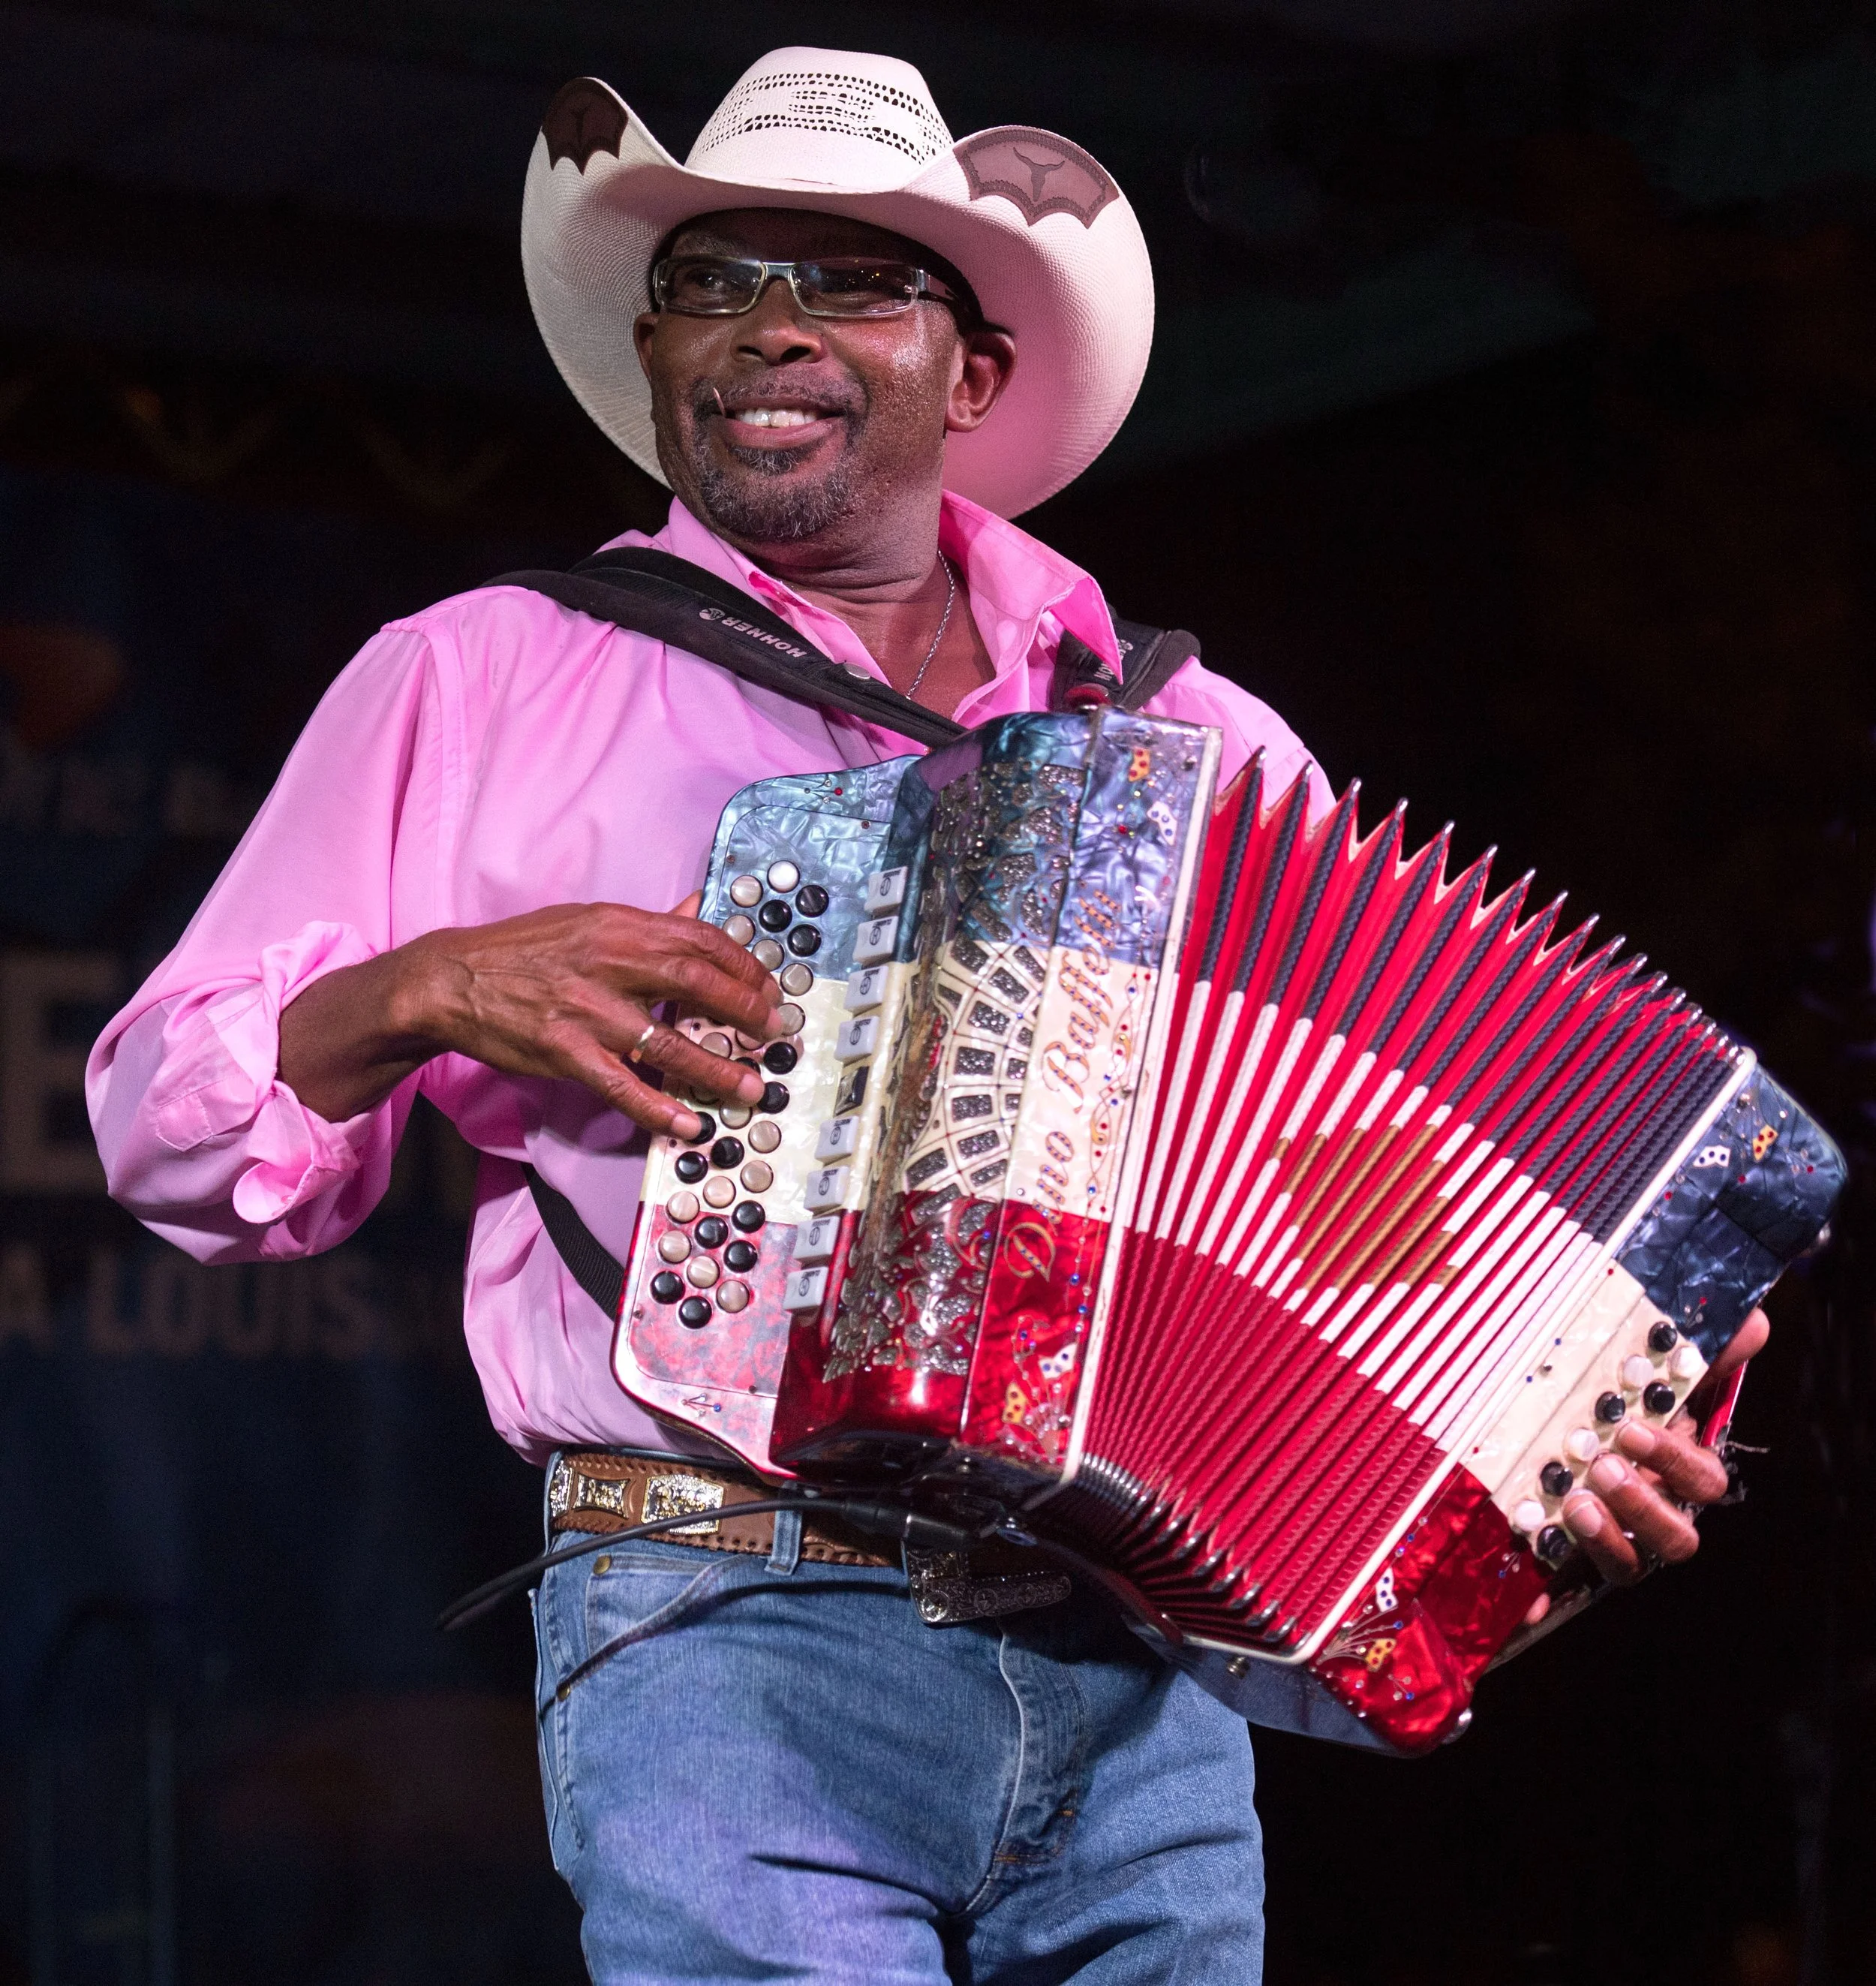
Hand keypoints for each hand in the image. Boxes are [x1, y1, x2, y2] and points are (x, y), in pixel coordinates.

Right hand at [280, 894, 783, 1139]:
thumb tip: (697, 907)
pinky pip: (622, 1085)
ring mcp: (586, 1010)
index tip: (767, 989)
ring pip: (667, 1041)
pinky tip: (687, 1124)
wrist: (452, 979)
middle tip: (772, 1034)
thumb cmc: (524, 950)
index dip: (743, 966)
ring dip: (716, 1069)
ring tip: (749, 1088)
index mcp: (618, 925)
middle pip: (696, 982)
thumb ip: (648, 922)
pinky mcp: (564, 1051)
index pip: (699, 939)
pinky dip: (659, 1108)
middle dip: (745, 1011)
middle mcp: (607, 962)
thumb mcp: (587, 920)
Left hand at [1520, 1307, 1767, 1625]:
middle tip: (1601, 1465)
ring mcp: (1612, 1539)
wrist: (1552, 1418)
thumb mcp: (1655, 1365)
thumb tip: (1753, 1324)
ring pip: (1629, 1564)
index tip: (1634, 1429)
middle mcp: (1652, 1512)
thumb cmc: (1616, 1396)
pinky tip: (1530, 1597)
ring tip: (1573, 1502)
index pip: (1701, 1481)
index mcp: (1677, 1471)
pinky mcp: (1565, 1558)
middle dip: (1642, 1504)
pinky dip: (1548, 1595)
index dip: (1674, 1461)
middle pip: (1675, 1537)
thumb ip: (1705, 1346)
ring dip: (1606, 1541)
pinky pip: (1562, 1589)